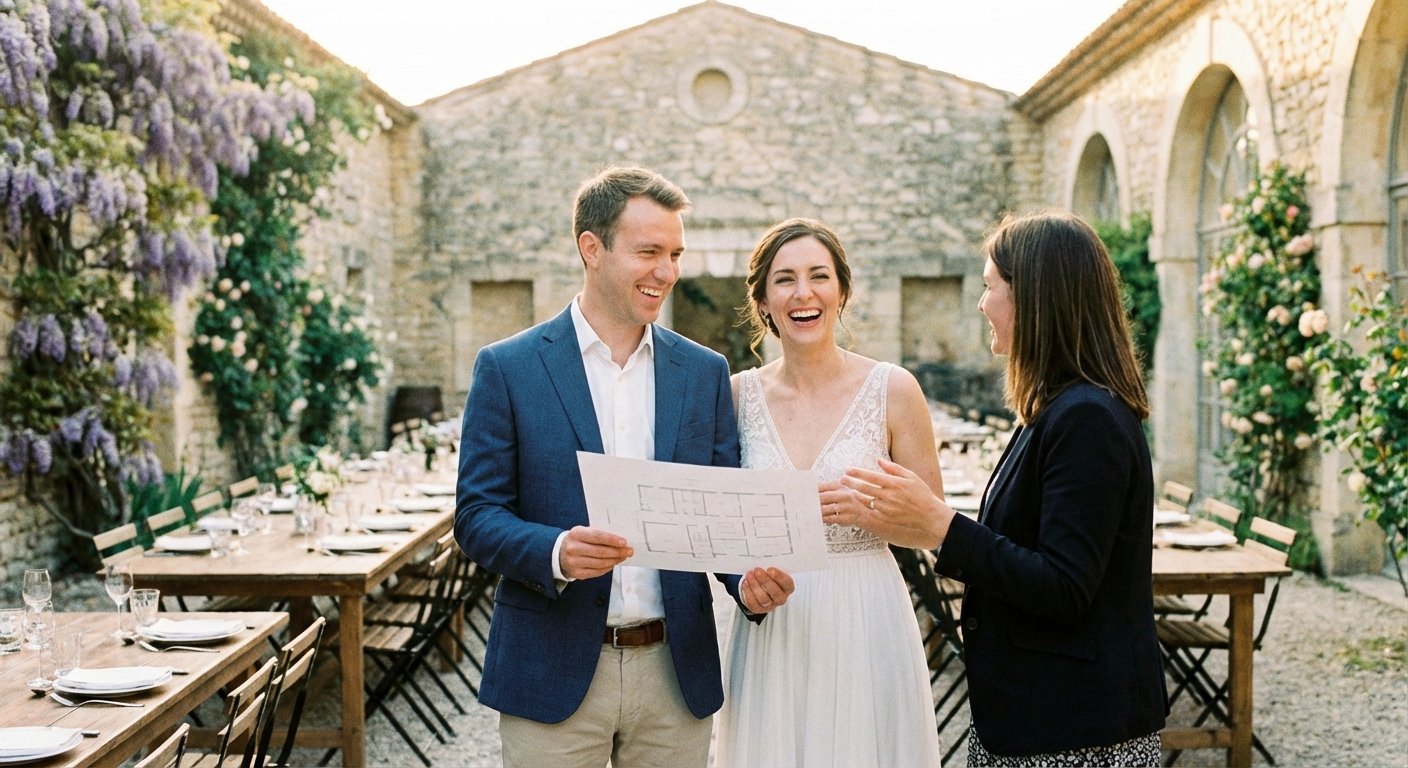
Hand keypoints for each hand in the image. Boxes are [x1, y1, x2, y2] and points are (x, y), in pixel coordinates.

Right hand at [559, 526, 632, 579]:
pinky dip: (608, 568)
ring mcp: (574, 562)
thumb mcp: (584, 532)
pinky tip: (613, 563)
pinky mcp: (577, 573)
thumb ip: (599, 534)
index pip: (597, 537)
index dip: (612, 540)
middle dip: (617, 552)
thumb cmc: (578, 541)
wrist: (560, 553)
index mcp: (576, 534)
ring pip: (600, 563)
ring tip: (623, 557)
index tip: (624, 542)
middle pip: (600, 552)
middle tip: (629, 551)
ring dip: (615, 560)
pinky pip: (597, 572)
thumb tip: (620, 541)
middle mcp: (573, 548)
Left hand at [740, 567, 794, 613]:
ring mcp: (770, 605)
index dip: (779, 577)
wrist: (762, 587)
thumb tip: (765, 558)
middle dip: (765, 581)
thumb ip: (772, 568)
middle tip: (757, 570)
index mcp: (787, 587)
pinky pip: (753, 602)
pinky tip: (746, 582)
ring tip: (750, 574)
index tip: (770, 569)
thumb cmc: (770, 577)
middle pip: (775, 593)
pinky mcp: (759, 609)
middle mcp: (781, 598)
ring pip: (763, 599)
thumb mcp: (774, 571)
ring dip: (755, 585)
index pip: (787, 584)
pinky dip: (748, 592)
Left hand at [832, 459, 953, 548]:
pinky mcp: (887, 518)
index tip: (848, 469)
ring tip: (849, 491)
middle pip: (864, 488)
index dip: (857, 472)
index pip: (871, 476)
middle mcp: (889, 496)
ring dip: (855, 495)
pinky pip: (871, 512)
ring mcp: (887, 509)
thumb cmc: (922, 495)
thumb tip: (879, 460)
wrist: (930, 517)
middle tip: (842, 479)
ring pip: (865, 501)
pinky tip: (859, 503)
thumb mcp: (911, 477)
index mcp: (894, 483)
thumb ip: (894, 468)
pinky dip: (863, 507)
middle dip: (851, 483)